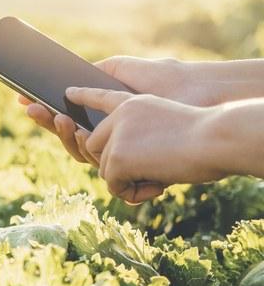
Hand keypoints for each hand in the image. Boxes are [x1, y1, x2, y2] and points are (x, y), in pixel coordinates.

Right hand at [19, 56, 219, 165]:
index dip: (45, 113)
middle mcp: (110, 138)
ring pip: (81, 153)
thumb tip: (66, 83)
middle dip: (47, 123)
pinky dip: (86, 148)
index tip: (23, 100)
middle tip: (33, 108)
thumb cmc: (165, 79)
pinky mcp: (135, 167)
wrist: (197, 92)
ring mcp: (121, 153)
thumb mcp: (122, 70)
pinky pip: (103, 168)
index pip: (68, 119)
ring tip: (58, 116)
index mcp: (104, 116)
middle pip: (69, 138)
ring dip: (64, 135)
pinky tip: (74, 127)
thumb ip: (94, 75)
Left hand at [64, 87, 222, 202]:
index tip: (68, 93)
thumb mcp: (167, 131)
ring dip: (127, 181)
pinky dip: (131, 192)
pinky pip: (113, 183)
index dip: (85, 97)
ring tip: (158, 178)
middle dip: (115, 167)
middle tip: (145, 176)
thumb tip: (118, 169)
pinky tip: (156, 186)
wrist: (216, 139)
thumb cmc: (205, 140)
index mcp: (133, 103)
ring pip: (105, 168)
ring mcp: (116, 133)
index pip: (102, 97)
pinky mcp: (118, 154)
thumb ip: (140, 139)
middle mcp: (120, 115)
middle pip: (96, 146)